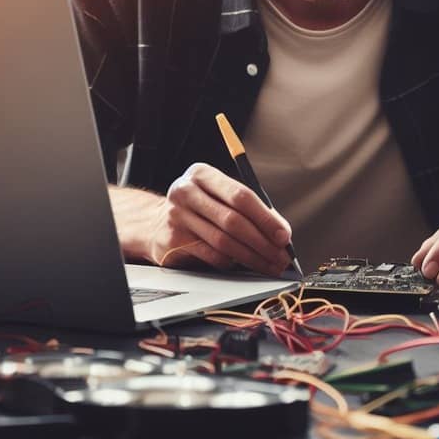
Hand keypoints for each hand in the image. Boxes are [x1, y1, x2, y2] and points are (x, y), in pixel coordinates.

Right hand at [149, 162, 292, 275]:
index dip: (266, 218)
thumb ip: (251, 209)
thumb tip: (281, 233)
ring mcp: (176, 217)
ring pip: (224, 242)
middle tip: (280, 255)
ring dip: (252, 257)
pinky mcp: (172, 241)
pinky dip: (232, 262)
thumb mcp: (221, 197)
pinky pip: (211, 256)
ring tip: (269, 264)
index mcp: (202, 174)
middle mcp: (186, 192)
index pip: (241, 196)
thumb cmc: (200, 208)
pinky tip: (244, 264)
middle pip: (233, 220)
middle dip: (262, 242)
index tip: (283, 235)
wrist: (155, 222)